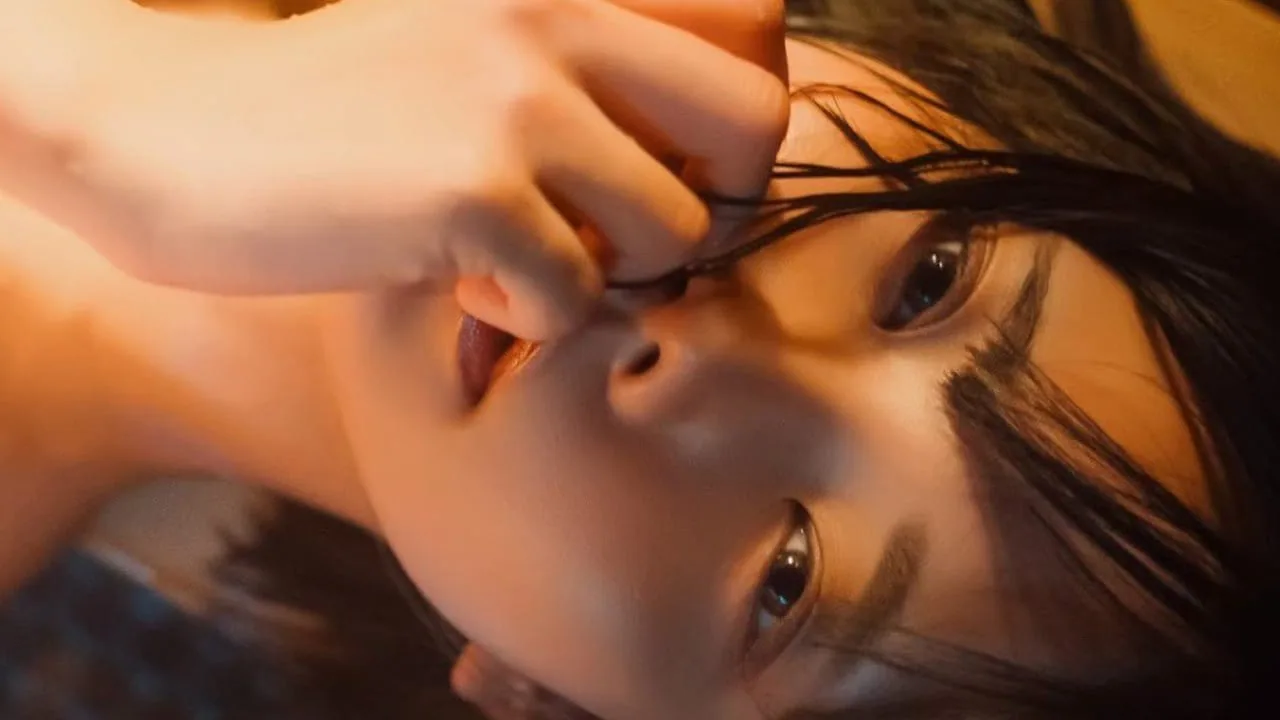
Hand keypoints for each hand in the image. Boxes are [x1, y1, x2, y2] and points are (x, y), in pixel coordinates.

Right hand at [81, 0, 788, 338]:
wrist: (164, 130)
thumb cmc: (331, 108)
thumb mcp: (467, 42)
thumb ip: (585, 69)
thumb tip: (704, 155)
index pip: (756, 21)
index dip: (731, 118)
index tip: (664, 165)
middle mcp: (557, 19)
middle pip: (757, 125)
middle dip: (714, 206)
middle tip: (625, 238)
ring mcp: (516, 104)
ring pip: (674, 232)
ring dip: (610, 275)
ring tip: (521, 263)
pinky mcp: (471, 195)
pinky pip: (578, 298)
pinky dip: (530, 318)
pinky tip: (464, 290)